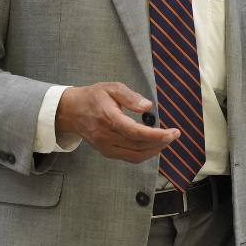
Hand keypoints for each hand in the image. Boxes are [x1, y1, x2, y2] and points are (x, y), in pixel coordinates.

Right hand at [55, 82, 177, 162]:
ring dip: (154, 150)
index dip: (156, 135)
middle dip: (160, 142)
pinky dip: (144, 153)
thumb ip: (130, 96)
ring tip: (166, 140)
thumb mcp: (111, 87)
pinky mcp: (106, 152)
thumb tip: (147, 106)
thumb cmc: (93, 97)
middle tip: (174, 134)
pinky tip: (153, 145)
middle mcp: (106, 136)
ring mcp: (105, 147)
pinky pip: (129, 158)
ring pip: (135, 156)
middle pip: (138, 146)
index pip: (135, 132)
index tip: (172, 132)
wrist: (71, 111)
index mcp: (108, 118)